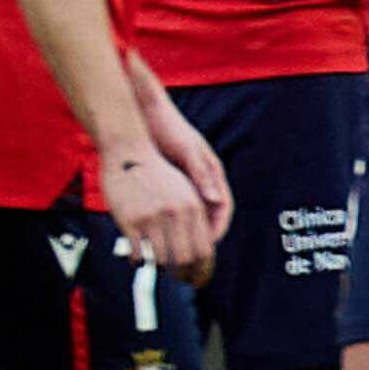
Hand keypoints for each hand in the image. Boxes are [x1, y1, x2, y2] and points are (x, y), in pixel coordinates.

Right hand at [103, 143, 213, 285]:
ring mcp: (153, 217)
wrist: (128, 148)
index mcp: (193, 206)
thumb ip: (193, 215)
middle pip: (187, 260)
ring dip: (160, 269)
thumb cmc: (155, 170)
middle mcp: (176, 213)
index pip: (206, 250)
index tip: (198, 279)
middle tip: (180, 280)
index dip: (203, 270)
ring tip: (157, 269)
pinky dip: (138, 261)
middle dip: (184, 275)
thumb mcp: (182, 189)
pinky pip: (138, 253)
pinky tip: (137, 259)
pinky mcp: (130, 220)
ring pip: (162, 260)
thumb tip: (201, 247)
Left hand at [136, 78, 233, 248]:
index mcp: (211, 174)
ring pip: (188, 215)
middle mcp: (201, 181)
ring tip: (173, 248)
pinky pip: (172, 208)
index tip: (208, 246)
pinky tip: (156, 231)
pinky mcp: (169, 183)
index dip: (217, 229)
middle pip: (206, 216)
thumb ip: (200, 174)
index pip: (222, 209)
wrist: (146, 113)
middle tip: (190, 255)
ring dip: (183, 231)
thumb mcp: (186, 150)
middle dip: (200, 237)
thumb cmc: (169, 127)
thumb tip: (214, 199)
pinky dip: (167, 221)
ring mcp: (185, 183)